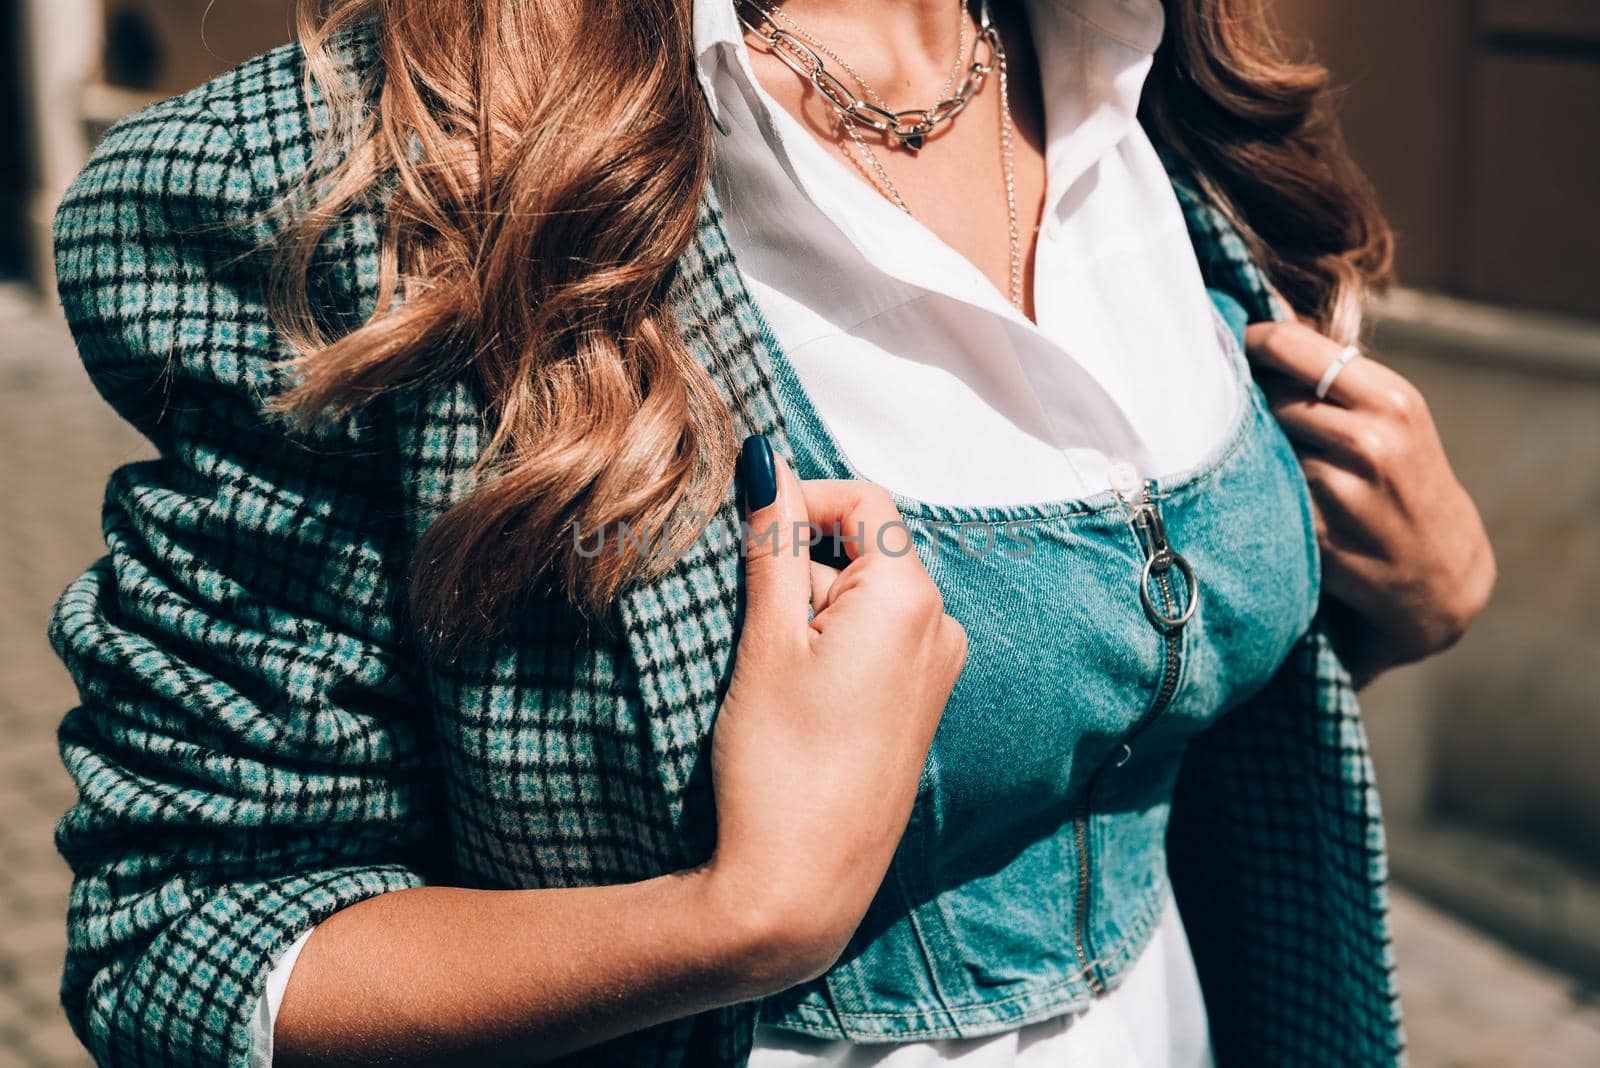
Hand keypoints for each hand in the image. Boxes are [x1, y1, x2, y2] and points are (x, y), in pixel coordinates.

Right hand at [704, 436, 967, 985]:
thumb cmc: (778, 761)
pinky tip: (793, 699)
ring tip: (766, 676)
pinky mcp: (918, 708)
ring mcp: (935, 673)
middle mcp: (941, 628)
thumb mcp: (766, 638)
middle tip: (749, 627)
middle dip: (799, 566)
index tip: (746, 529)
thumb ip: (772, 540)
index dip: (801, 499)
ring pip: (862, 598)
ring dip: (808, 610)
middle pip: (864, 550)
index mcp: (911, 599)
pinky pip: (875, 643)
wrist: (801, 885)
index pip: (863, 501)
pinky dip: (828, 645)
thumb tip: (769, 459)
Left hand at [1247, 320, 1495, 686]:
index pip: (1295, 347)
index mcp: (1391, 400)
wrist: (1439, 570)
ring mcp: (1342, 493)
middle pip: (1270, 398)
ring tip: (1268, 455)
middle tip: (1248, 405)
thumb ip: (1332, 372)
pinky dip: (1258, 489)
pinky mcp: (1317, 536)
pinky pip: (1264, 494)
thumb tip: (1269, 314)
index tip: (1235, 340)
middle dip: (1254, 399)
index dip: (1254, 340)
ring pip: (1263, 447)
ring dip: (1254, 448)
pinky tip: (1269, 494)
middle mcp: (1370, 442)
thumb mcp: (1391, 415)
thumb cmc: (1403, 476)